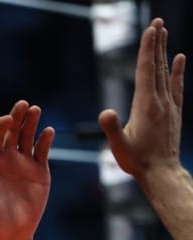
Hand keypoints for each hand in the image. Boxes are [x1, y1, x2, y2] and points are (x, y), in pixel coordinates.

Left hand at [0, 100, 53, 239]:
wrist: (11, 232)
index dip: (0, 126)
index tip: (7, 119)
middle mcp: (7, 159)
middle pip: (12, 132)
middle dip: (17, 117)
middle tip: (23, 104)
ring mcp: (24, 163)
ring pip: (28, 137)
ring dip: (31, 123)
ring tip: (35, 110)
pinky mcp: (39, 170)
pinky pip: (42, 151)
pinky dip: (45, 140)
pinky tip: (49, 131)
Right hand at [99, 18, 184, 181]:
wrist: (162, 172)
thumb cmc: (137, 161)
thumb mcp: (119, 146)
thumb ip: (111, 128)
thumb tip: (105, 111)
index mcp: (146, 105)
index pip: (146, 71)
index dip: (147, 49)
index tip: (150, 30)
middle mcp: (160, 101)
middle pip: (158, 66)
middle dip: (156, 43)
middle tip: (157, 22)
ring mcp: (170, 105)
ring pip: (167, 72)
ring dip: (164, 51)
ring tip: (163, 33)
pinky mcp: (174, 111)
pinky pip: (177, 85)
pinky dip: (178, 70)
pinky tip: (180, 58)